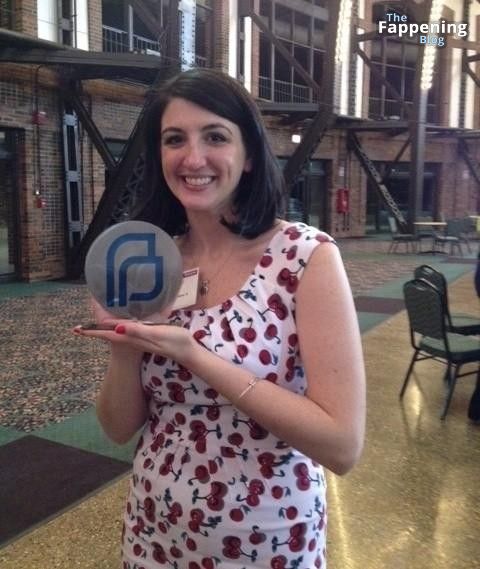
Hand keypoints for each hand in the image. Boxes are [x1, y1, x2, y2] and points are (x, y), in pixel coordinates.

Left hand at [74, 319, 199, 366]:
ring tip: (95, 321)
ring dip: (105, 327)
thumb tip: (117, 327)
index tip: (76, 330)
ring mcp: (139, 340)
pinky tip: (122, 321)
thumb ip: (138, 330)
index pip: (107, 333)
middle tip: (80, 325)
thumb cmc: (174, 342)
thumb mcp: (156, 333)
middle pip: (108, 333)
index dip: (92, 331)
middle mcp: (132, 339)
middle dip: (94, 329)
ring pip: (116, 332)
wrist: (188, 353)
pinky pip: (127, 330)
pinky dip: (119, 326)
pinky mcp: (146, 338)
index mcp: (132, 337)